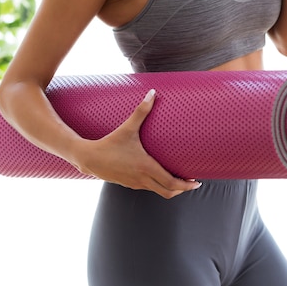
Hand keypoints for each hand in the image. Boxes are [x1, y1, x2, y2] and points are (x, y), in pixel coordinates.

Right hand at [70, 89, 201, 198]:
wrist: (90, 159)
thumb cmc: (110, 143)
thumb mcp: (127, 127)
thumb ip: (141, 110)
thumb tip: (153, 92)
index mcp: (146, 168)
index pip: (171, 183)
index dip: (186, 185)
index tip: (196, 182)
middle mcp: (142, 179)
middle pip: (168, 192)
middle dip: (182, 189)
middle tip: (193, 183)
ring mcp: (135, 184)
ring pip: (158, 192)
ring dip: (171, 188)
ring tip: (180, 179)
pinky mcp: (129, 184)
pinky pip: (149, 188)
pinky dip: (159, 186)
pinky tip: (160, 176)